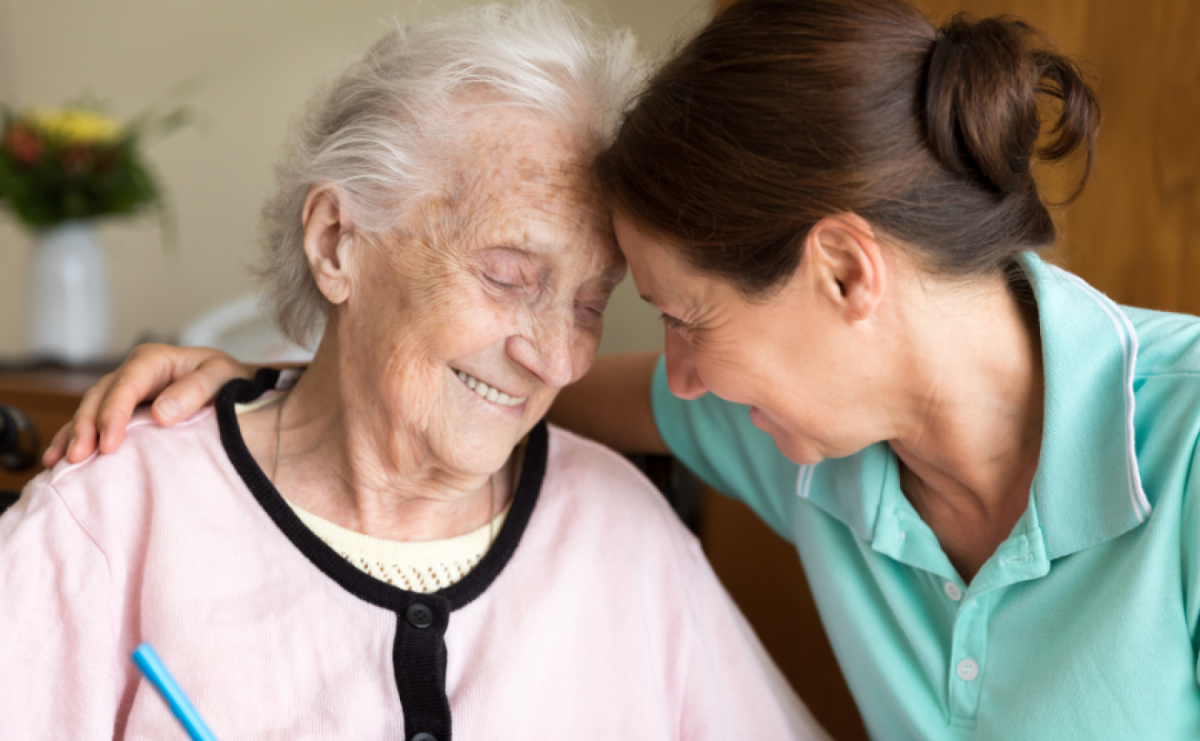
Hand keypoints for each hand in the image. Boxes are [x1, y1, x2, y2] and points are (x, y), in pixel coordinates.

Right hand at [42, 344, 251, 466]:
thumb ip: (194, 391)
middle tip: (79, 459)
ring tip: (61, 462)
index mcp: (153, 360)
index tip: (109, 445)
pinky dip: (74, 438)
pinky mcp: (122, 410)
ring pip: (89, 410)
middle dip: (86, 428)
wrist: (234, 389)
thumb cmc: (229, 381)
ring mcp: (124, 391)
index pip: (125, 386)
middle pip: (99, 398)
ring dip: (74, 435)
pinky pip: (92, 423)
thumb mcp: (221, 377)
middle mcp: (132, 373)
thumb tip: (161, 414)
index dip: (113, 415)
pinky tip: (58, 459)